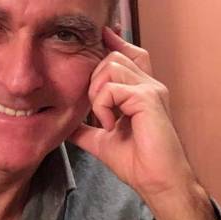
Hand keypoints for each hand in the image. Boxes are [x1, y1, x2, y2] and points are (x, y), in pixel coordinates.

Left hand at [69, 26, 216, 219]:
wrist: (157, 183)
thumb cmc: (136, 162)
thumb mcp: (102, 139)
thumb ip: (85, 127)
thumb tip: (63, 124)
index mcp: (141, 89)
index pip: (128, 52)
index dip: (112, 40)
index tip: (98, 36)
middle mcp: (149, 83)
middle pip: (112, 55)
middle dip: (93, 78)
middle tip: (95, 109)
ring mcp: (151, 88)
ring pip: (110, 65)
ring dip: (96, 92)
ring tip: (103, 118)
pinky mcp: (148, 98)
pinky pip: (112, 88)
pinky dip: (102, 106)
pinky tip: (110, 126)